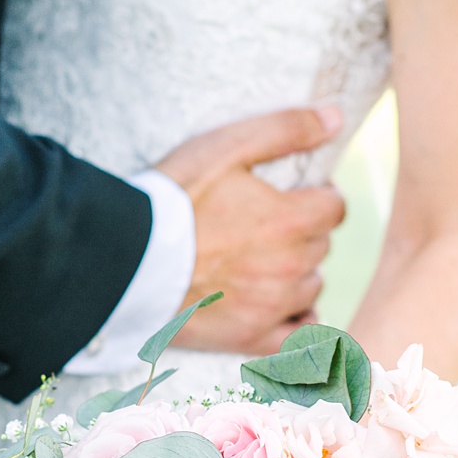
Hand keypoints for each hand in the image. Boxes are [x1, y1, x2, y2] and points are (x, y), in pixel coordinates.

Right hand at [152, 105, 346, 353]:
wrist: (123, 259)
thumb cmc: (171, 200)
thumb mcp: (225, 147)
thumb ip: (285, 129)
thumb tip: (334, 118)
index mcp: (292, 219)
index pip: (334, 207)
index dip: (314, 197)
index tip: (290, 196)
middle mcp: (291, 266)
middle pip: (320, 247)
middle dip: (300, 234)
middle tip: (262, 227)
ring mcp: (271, 305)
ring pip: (309, 287)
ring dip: (294, 275)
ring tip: (257, 264)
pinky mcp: (247, 336)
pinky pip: (296, 339)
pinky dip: (297, 327)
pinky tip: (281, 313)